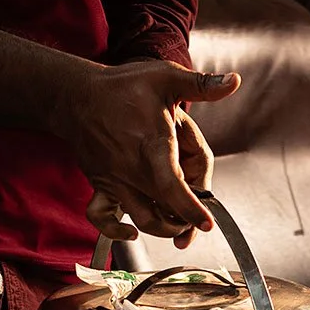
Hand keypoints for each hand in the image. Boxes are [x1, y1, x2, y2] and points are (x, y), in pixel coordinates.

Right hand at [53, 60, 239, 244]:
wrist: (76, 96)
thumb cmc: (123, 87)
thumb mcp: (166, 77)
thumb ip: (202, 85)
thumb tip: (234, 82)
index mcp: (152, 142)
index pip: (172, 186)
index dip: (191, 209)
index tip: (207, 223)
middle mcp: (132, 167)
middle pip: (165, 209)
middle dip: (187, 220)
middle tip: (200, 217)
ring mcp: (115, 179)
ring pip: (142, 219)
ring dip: (164, 228)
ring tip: (179, 223)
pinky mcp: (101, 185)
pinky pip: (102, 218)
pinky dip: (116, 232)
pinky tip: (133, 232)